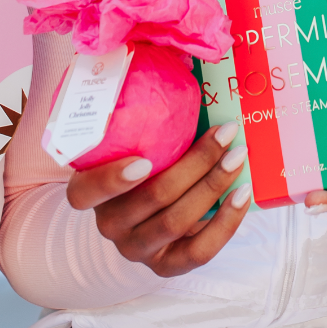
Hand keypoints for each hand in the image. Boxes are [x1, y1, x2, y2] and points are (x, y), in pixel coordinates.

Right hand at [65, 122, 250, 276]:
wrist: (150, 218)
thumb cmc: (144, 164)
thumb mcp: (132, 145)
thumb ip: (145, 119)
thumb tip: (185, 60)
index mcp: (91, 193)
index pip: (84, 193)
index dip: (111, 181)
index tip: (144, 159)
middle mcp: (110, 224)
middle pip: (153, 197)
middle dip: (196, 163)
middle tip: (226, 133)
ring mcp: (138, 249)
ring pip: (177, 220)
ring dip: (214, 184)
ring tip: (238, 156)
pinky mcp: (167, 267)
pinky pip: (199, 250)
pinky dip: (226, 222)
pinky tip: (242, 194)